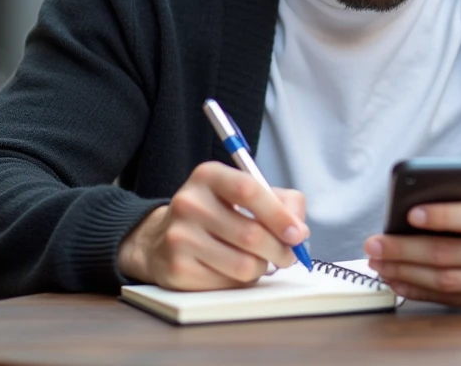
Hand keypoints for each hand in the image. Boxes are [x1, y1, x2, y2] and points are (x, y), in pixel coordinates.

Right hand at [117, 161, 307, 290]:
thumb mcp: (245, 194)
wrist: (161, 239)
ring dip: (261, 268)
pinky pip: (227, 283)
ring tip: (259, 261)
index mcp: (208, 176)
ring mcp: (180, 237)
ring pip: (243, 265)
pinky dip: (241, 280)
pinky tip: (233, 269)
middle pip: (250, 234)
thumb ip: (282, 202)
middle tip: (288, 255)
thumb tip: (299, 231)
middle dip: (280, 250)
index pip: (248, 189)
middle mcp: (189, 203)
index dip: (279, 214)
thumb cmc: (217, 214)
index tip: (297, 233)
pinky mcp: (177, 269)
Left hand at [363, 175, 460, 312]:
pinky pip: (457, 301)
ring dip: (407, 274)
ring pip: (449, 283)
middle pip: (452, 256)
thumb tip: (424, 191)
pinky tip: (402, 281)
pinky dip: (423, 292)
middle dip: (405, 250)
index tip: (408, 214)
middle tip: (375, 244)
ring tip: (381, 263)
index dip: (441, 217)